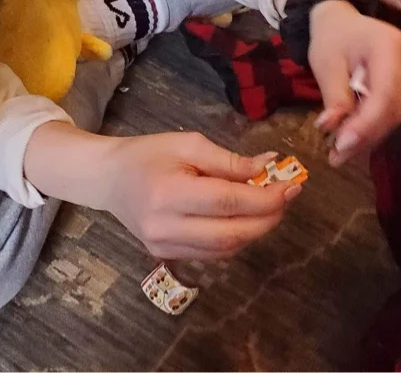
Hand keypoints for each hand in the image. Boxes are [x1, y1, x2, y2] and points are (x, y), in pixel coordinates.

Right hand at [102, 133, 297, 260]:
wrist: (109, 179)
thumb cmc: (148, 154)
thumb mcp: (189, 144)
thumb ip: (230, 161)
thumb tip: (270, 167)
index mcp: (169, 194)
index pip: (228, 202)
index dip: (265, 198)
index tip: (291, 186)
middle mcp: (165, 228)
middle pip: (231, 233)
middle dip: (267, 218)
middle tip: (287, 198)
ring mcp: (164, 247)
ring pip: (225, 249)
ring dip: (255, 230)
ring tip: (271, 207)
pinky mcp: (166, 256)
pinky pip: (212, 254)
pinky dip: (236, 238)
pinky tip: (246, 219)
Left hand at [308, 0, 400, 166]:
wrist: (344, 22)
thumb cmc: (333, 39)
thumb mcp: (326, 64)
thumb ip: (334, 97)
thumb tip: (331, 128)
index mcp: (389, 45)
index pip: (385, 93)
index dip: (366, 124)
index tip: (342, 146)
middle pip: (394, 108)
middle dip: (365, 136)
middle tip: (336, 157)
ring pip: (398, 113)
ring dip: (370, 136)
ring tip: (341, 151)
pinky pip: (398, 109)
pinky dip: (376, 126)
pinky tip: (355, 136)